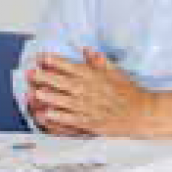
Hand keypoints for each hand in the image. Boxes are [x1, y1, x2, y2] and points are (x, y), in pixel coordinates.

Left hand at [24, 48, 157, 136]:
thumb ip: (99, 60)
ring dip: (47, 95)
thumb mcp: (116, 71)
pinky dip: (57, 116)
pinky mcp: (88, 122)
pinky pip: (69, 119)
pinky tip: (46, 114)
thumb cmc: (129, 92)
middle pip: (62, 82)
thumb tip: (86, 49)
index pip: (71, 66)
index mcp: (94, 76)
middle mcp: (88, 91)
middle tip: (31, 73)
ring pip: (62, 100)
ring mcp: (87, 107)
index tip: (43, 57)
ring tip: (34, 92)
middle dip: (45, 76)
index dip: (55, 61)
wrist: (140, 113)